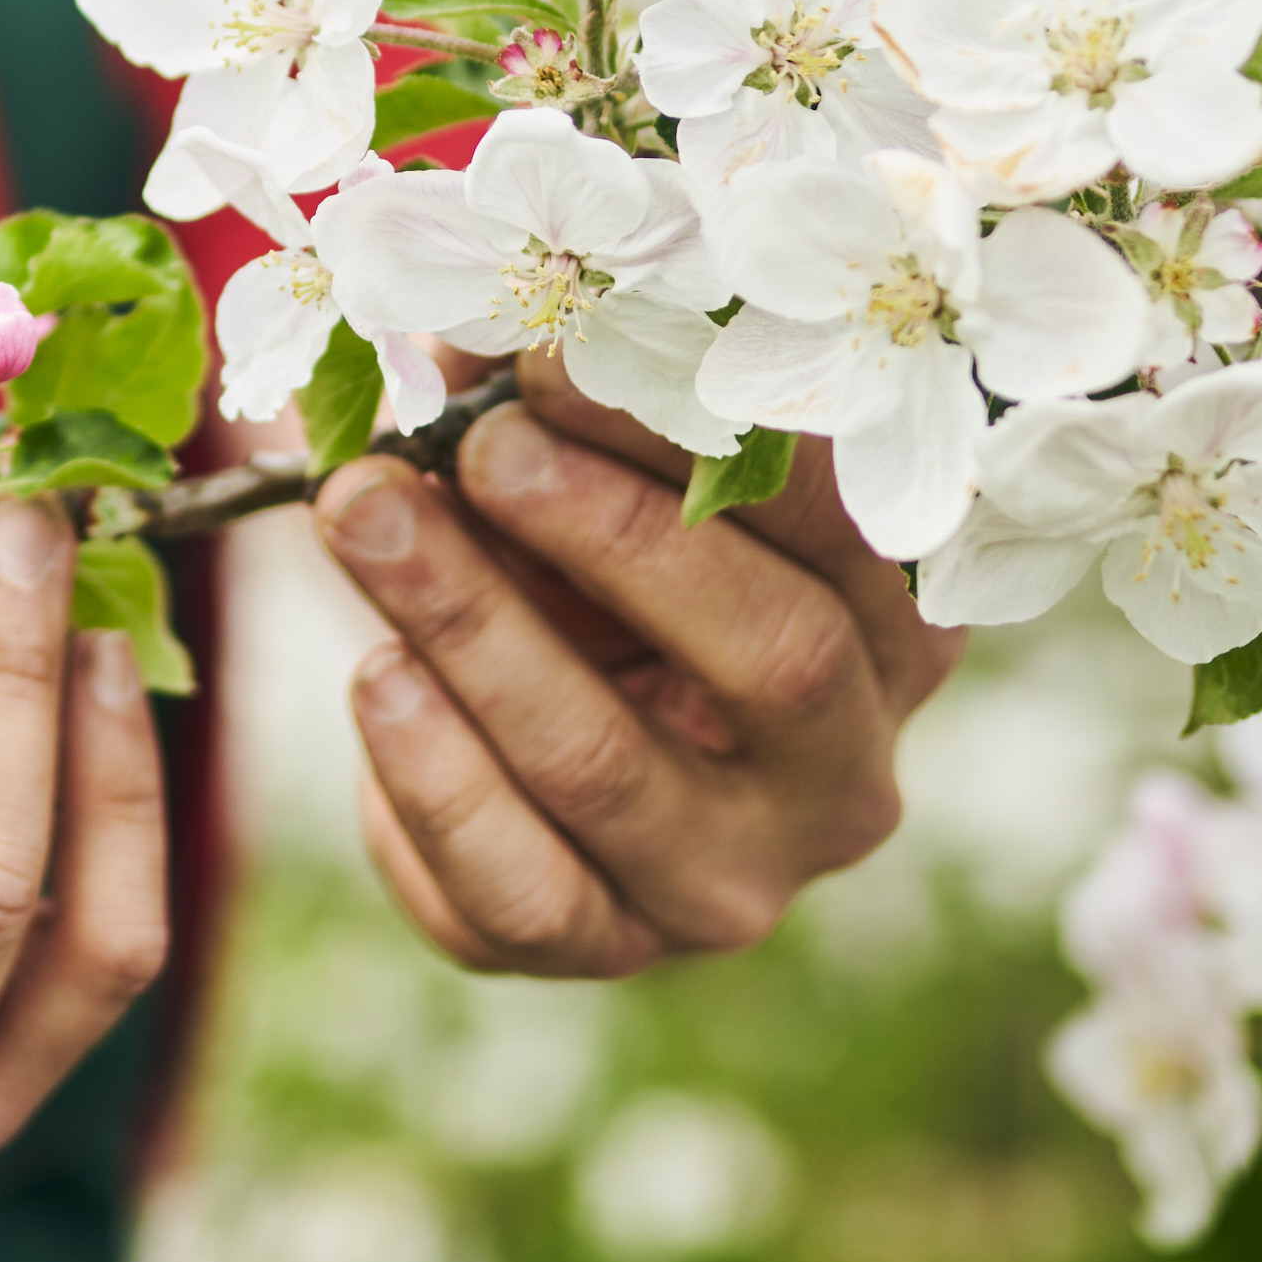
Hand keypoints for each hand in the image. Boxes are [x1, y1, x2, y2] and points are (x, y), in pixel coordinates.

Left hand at [319, 364, 961, 975]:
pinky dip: (433, 777)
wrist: (530, 714)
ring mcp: (732, 882)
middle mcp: (845, 775)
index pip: (839, 526)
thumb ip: (560, 396)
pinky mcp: (607, 945)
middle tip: (479, 445)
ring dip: (472, 624)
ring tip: (365, 515)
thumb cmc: (590, 554)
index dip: (697, 435)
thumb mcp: (597, 466)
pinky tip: (375, 672)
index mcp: (896, 628)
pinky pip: (519, 888)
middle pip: (772, 656)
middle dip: (607, 534)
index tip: (559, 354)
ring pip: (610, 769)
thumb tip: (464, 316)